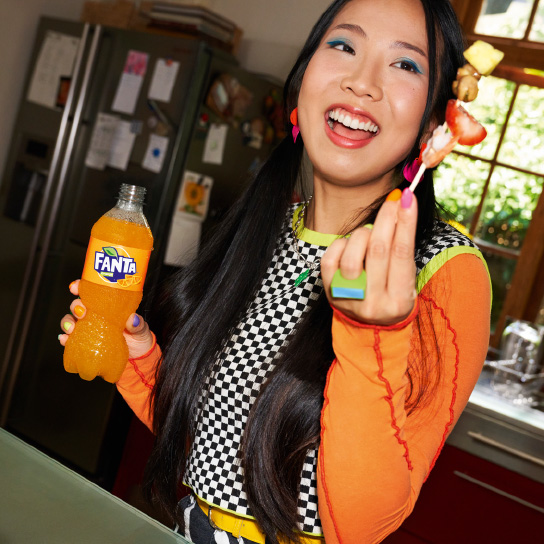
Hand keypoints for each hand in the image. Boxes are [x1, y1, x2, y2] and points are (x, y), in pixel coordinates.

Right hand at [59, 280, 154, 357]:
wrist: (137, 357)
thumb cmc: (139, 337)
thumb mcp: (141, 329)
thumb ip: (138, 324)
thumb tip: (133, 319)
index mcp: (107, 306)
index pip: (91, 292)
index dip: (80, 287)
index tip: (75, 287)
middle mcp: (95, 315)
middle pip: (78, 305)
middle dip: (75, 306)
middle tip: (82, 312)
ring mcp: (89, 329)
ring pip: (70, 320)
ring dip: (67, 322)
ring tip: (71, 329)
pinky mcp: (85, 344)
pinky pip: (70, 340)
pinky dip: (65, 339)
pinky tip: (65, 340)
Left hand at [321, 189, 417, 325]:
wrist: (370, 325)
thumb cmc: (392, 293)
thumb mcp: (405, 278)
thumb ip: (402, 248)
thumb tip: (401, 205)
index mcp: (399, 299)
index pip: (402, 253)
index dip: (405, 222)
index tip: (409, 198)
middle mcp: (374, 303)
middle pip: (377, 250)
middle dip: (385, 219)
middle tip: (392, 200)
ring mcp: (349, 298)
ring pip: (352, 254)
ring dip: (362, 234)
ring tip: (369, 234)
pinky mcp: (330, 292)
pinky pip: (330, 258)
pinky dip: (341, 244)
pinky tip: (350, 245)